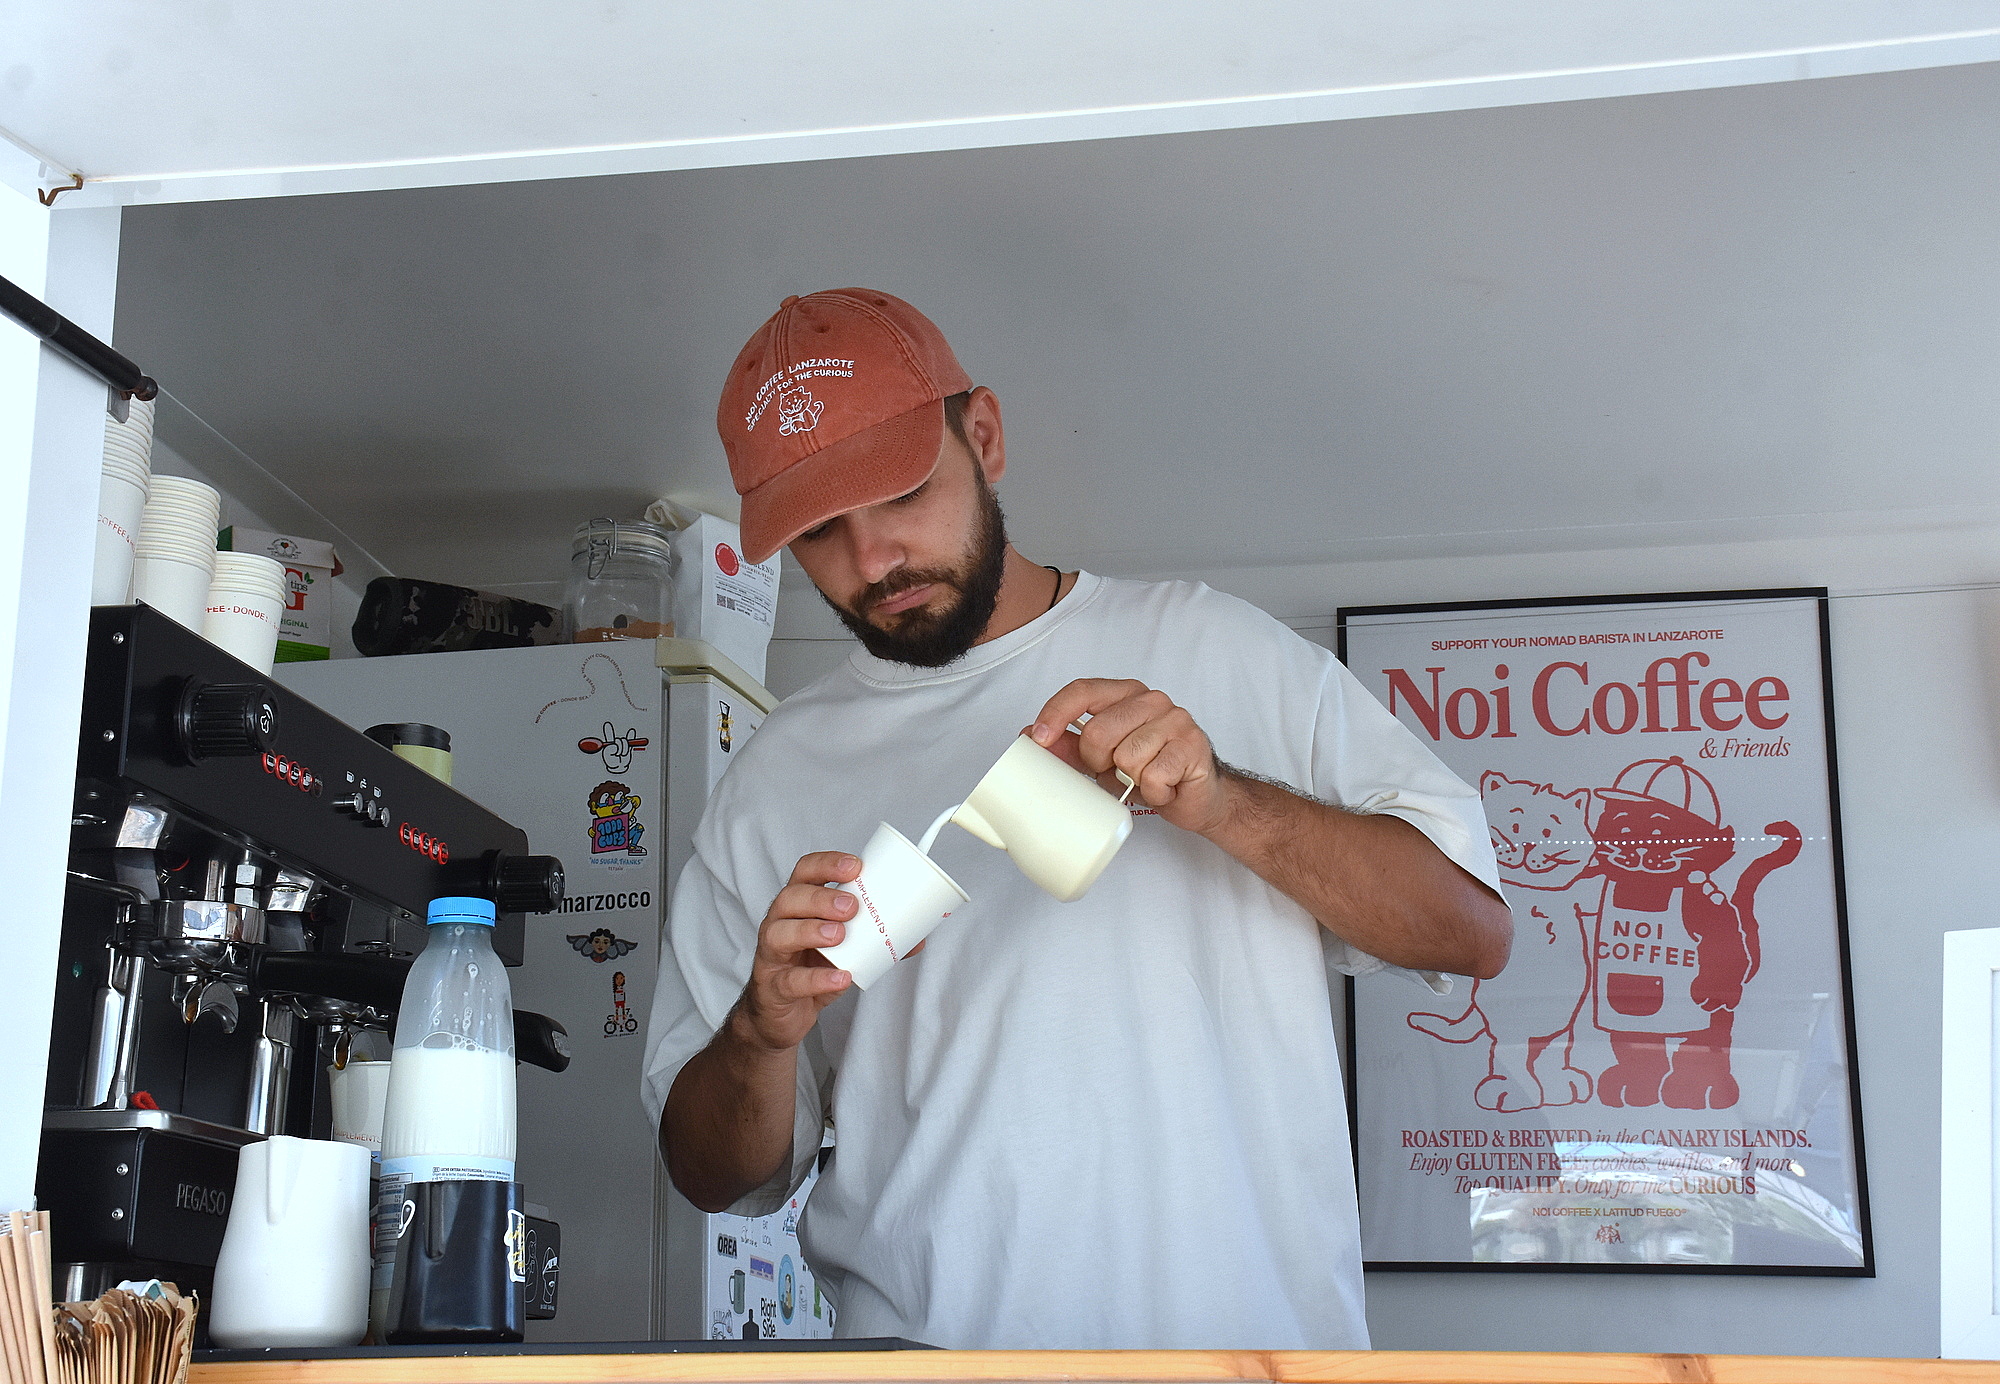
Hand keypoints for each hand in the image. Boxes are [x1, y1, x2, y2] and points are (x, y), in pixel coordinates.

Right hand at [732, 852, 858, 1052]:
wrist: (781, 1014)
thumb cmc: (810, 968)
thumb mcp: (842, 949)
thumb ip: (876, 941)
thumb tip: (918, 938)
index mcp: (798, 905)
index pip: (804, 872)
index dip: (826, 864)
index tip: (855, 866)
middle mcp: (779, 923)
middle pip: (790, 898)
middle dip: (820, 898)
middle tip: (851, 906)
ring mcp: (772, 955)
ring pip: (780, 934)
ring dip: (811, 930)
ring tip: (840, 935)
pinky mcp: (773, 987)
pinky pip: (790, 980)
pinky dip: (817, 978)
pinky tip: (841, 976)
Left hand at [1028, 679, 1227, 834]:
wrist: (1196, 797)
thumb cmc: (1149, 772)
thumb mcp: (1101, 760)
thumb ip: (1069, 746)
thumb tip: (1032, 736)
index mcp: (1125, 695)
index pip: (1082, 690)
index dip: (1056, 713)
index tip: (1040, 740)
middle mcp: (1151, 700)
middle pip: (1098, 732)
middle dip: (1100, 763)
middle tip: (1119, 772)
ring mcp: (1176, 719)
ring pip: (1126, 757)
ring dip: (1131, 781)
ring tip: (1145, 779)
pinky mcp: (1192, 744)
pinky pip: (1153, 775)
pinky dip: (1154, 791)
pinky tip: (1165, 787)